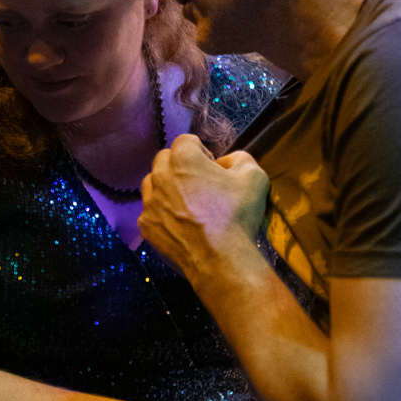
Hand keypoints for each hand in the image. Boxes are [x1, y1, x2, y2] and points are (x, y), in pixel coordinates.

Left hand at [138, 134, 269, 281]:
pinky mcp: (146, 225)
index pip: (186, 141)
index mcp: (183, 159)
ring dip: (166, 186)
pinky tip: (180, 224)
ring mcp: (149, 202)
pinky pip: (150, 211)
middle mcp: (160, 176)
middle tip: (199, 183)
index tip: (213, 168)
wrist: (220, 260)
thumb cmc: (237, 215)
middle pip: (164, 159)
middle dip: (179, 165)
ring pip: (152, 183)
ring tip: (186, 203)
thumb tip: (226, 161)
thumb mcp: (254, 177)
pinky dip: (162, 213)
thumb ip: (240, 158)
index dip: (201, 151)